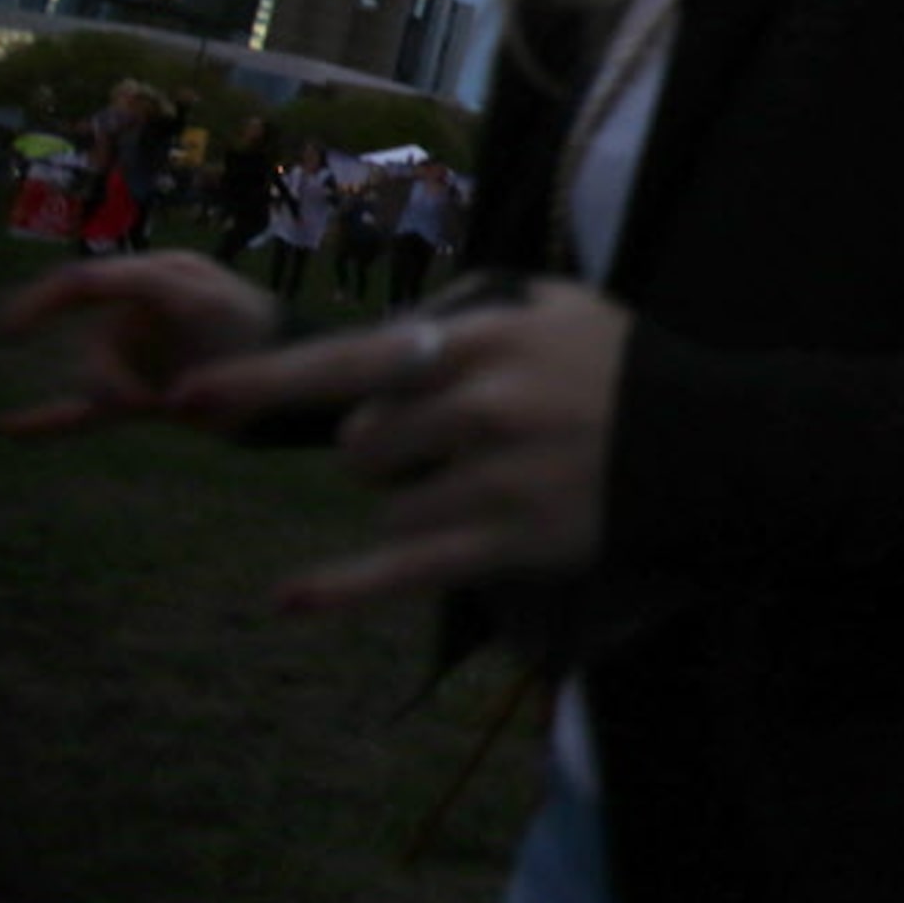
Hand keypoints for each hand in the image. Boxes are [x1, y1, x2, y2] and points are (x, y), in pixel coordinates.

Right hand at [0, 250, 282, 436]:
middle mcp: (146, 315)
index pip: (83, 284)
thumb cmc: (257, 328)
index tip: (5, 334)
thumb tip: (82, 320)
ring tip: (163, 406)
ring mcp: (146, 358)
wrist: (305, 381)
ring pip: (96, 382)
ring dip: (117, 397)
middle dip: (108, 375)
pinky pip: (90, 411)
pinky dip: (51, 419)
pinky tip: (8, 427)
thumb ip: (139, 291)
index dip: (39, 304)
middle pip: (93, 345)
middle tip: (143, 401)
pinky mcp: (149, 397)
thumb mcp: (197, 300)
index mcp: (160, 278)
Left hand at [169, 276, 632, 614]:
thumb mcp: (549, 304)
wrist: (717, 441)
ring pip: (388, 503)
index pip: (353, 358)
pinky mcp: (513, 542)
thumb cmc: (619, 367)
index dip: (264, 382)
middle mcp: (482, 405)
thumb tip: (382, 337)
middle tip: (443, 443)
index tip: (186, 398)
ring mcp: (496, 478)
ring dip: (412, 500)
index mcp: (483, 340)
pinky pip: (408, 567)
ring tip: (482, 485)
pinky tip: (289, 598)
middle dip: (381, 449)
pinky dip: (345, 586)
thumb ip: (461, 305)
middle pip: (362, 444)